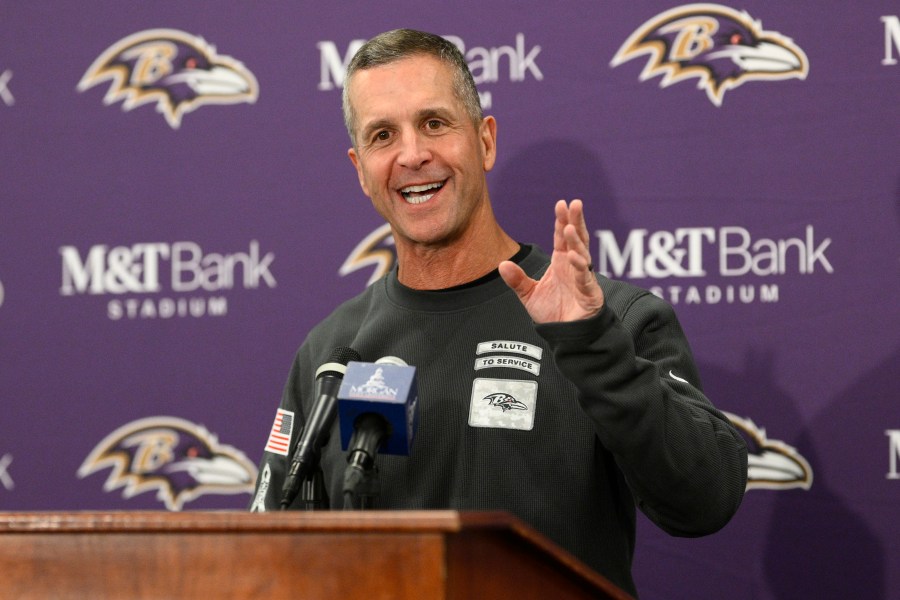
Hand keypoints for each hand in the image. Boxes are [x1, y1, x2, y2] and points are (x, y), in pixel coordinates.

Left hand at [499, 199, 604, 322]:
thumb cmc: (553, 313)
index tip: (560, 204)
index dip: (561, 221)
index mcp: (561, 262)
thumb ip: (517, 280)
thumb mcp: (529, 295)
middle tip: (574, 204)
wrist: (566, 336)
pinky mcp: (589, 293)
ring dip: (577, 241)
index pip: (561, 238)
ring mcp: (583, 278)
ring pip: (582, 254)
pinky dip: (580, 267)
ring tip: (569, 227)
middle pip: (576, 239)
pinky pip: (585, 277)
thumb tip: (502, 264)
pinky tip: (574, 257)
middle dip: (575, 221)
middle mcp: (574, 266)